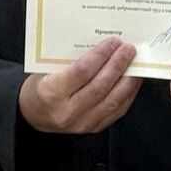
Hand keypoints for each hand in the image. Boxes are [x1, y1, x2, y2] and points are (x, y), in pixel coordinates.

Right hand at [18, 36, 141, 132]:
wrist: (35, 114)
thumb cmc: (41, 87)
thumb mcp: (46, 69)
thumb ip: (72, 59)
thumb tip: (102, 43)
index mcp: (51, 93)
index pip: (81, 72)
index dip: (100, 55)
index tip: (112, 42)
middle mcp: (67, 112)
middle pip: (100, 86)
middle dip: (118, 65)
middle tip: (128, 49)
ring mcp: (83, 123)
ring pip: (113, 100)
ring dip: (128, 79)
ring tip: (135, 62)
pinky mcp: (95, 128)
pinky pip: (118, 110)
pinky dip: (128, 92)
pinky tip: (133, 79)